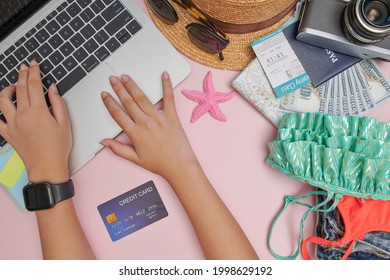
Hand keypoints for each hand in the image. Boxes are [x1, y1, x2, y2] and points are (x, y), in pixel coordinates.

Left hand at [0, 61, 71, 182]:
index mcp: (38, 111)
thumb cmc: (57, 148)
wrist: (46, 166)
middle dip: (22, 75)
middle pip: (20, 89)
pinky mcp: (8, 134)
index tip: (34, 65)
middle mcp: (23, 115)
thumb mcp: (64, 123)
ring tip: (12, 87)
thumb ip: (58, 103)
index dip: (34, 72)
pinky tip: (1, 108)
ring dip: (7, 90)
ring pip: (3, 101)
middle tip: (24, 68)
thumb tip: (52, 89)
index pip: (34, 85)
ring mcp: (13, 124)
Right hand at [101, 72, 198, 180]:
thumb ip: (118, 149)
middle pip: (128, 102)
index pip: (118, 114)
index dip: (109, 103)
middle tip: (113, 79)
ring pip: (143, 98)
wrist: (180, 166)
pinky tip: (164, 75)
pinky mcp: (172, 117)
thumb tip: (104, 142)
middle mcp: (146, 123)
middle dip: (119, 89)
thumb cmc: (160, 164)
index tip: (105, 95)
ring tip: (126, 77)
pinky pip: (169, 98)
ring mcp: (159, 119)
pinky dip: (167, 85)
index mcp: (136, 134)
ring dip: (133, 86)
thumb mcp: (135, 159)